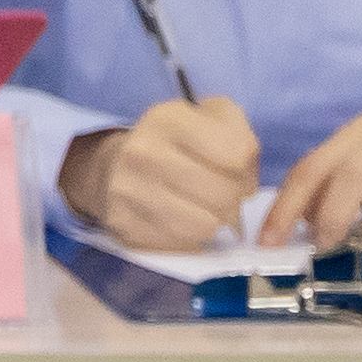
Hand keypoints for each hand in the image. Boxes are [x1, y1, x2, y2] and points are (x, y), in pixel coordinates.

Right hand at [70, 93, 258, 251]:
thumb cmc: (175, 143)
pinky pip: (182, 244)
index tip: (235, 167)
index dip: (246, 166)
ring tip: (204, 208)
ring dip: (214, 221)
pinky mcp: (124, 225)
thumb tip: (246, 187)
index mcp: (168, 119)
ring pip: (206, 225)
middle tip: (224, 194)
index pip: (238, 154)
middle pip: (224, 194)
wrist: (115, 165)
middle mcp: (143, 152)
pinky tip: (182, 220)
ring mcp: (129, 191)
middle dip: (233, 198)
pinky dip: (190, 237)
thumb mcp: (209, 118)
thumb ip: (241, 138)